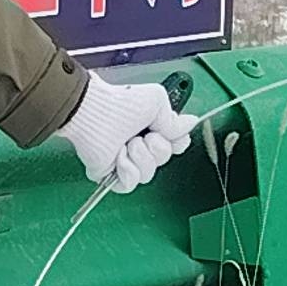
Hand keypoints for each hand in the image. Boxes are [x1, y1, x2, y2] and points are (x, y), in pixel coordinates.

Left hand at [58, 73, 196, 194]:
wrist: (95, 113)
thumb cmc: (121, 103)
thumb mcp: (157, 101)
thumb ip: (174, 120)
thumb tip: (191, 123)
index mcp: (151, 128)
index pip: (175, 144)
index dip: (176, 142)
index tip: (170, 134)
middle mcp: (140, 145)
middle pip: (164, 159)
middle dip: (158, 148)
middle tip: (143, 135)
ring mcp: (126, 161)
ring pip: (148, 174)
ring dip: (141, 157)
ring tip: (128, 143)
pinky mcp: (111, 175)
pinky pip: (130, 184)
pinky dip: (127, 169)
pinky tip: (119, 155)